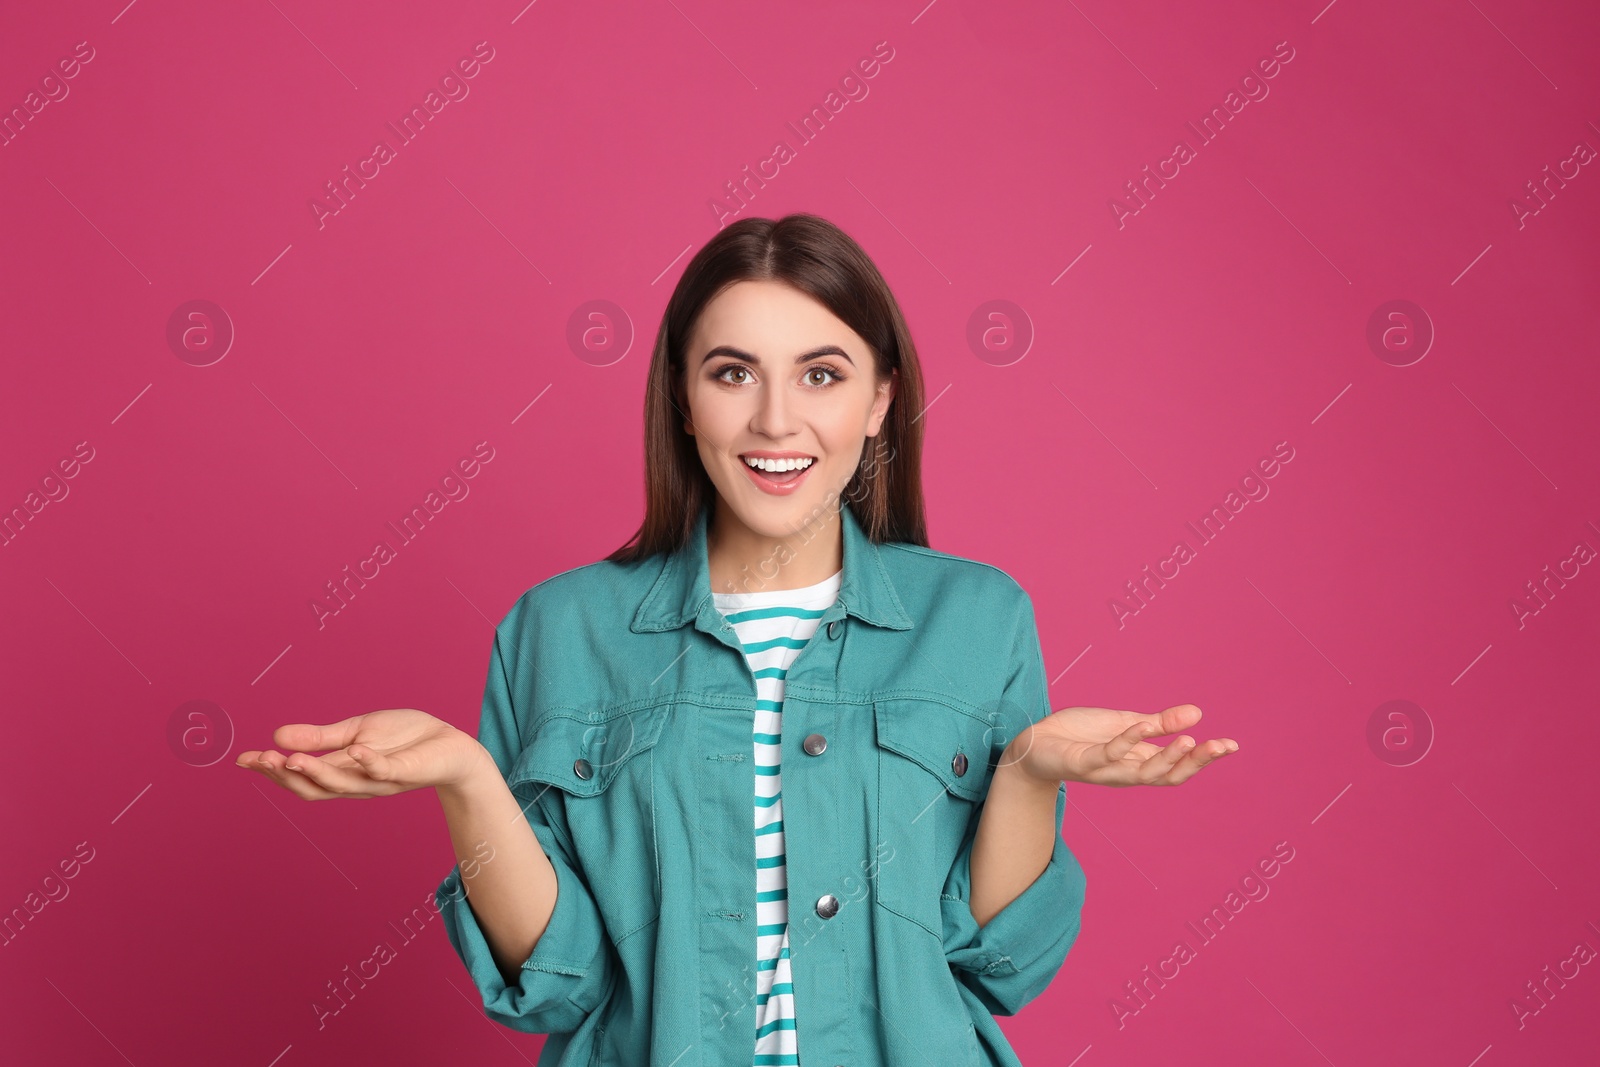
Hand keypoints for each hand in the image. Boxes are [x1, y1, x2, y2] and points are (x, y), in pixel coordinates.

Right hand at [236, 708, 492, 799]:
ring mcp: (379, 781)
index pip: (299, 776)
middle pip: (312, 788)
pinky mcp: (404, 773)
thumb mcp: (357, 731)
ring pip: (342, 784)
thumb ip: (321, 737)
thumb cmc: (404, 738)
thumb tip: (277, 735)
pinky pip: (384, 772)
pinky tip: (355, 751)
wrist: (450, 745)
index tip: (243, 760)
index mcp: (341, 772)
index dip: (271, 770)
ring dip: (316, 773)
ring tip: (291, 759)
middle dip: (284, 776)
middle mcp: (355, 783)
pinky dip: (369, 763)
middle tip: (261, 760)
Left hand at [1000, 703, 1237, 786]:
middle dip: (1197, 761)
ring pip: (1143, 773)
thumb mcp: (1125, 723)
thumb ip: (1158, 722)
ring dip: (1167, 757)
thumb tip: (1197, 713)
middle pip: (1169, 775)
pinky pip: (1109, 754)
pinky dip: (1128, 741)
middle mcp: (1126, 772)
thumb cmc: (1080, 735)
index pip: (1178, 765)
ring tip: (1188, 739)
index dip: (1205, 757)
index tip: (1231, 745)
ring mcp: (1105, 770)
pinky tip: (1144, 725)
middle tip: (1221, 746)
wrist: (1035, 744)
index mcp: (1139, 762)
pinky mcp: (1083, 763)